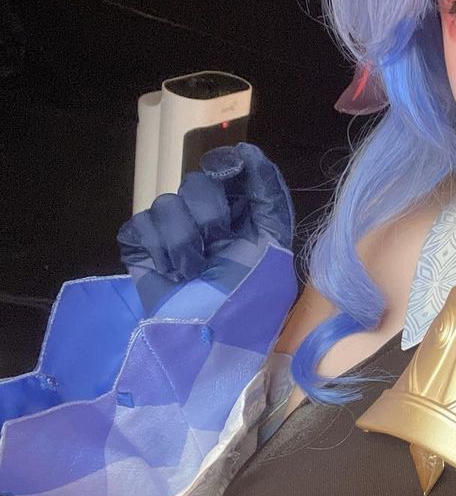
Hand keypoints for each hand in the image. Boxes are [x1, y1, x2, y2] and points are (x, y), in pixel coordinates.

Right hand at [117, 143, 293, 310]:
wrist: (214, 343)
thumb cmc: (252, 302)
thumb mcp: (275, 248)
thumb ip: (268, 198)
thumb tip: (248, 152)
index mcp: (243, 215)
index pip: (231, 169)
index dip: (229, 164)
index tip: (230, 170)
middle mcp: (207, 218)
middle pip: (198, 181)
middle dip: (210, 214)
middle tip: (218, 246)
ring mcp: (172, 233)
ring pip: (167, 203)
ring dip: (184, 240)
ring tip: (194, 272)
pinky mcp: (143, 249)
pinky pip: (140, 225)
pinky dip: (157, 249)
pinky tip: (172, 273)